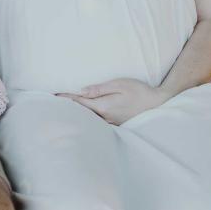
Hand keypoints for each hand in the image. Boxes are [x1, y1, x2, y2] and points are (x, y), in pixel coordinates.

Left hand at [57, 78, 173, 124]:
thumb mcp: (119, 84)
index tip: (53, 96)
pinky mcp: (116, 125)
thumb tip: (81, 91)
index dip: (66, 99)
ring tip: (63, 111)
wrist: (158, 104)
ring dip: (76, 115)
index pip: (80, 102)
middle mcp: (105, 117)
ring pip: (88, 119)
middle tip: (52, 105)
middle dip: (67, 109)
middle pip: (81, 113)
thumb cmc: (139, 91)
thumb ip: (99, 89)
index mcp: (104, 106)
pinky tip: (83, 117)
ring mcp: (110, 123)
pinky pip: (97, 123)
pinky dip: (87, 119)